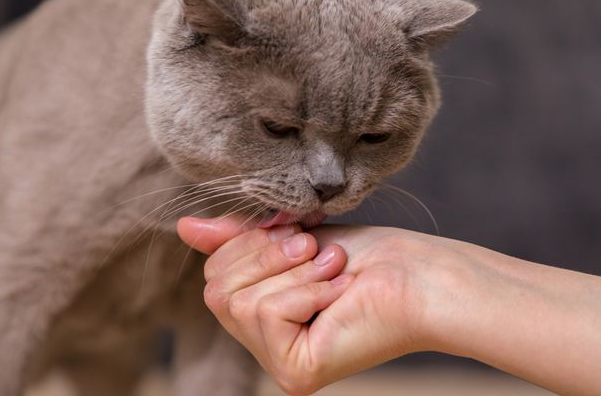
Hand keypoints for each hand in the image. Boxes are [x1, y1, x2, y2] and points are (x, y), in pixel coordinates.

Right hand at [177, 217, 450, 394]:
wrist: (416, 274)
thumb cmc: (364, 257)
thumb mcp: (287, 238)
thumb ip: (236, 239)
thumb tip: (184, 226)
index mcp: (261, 314)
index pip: (212, 276)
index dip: (249, 245)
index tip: (299, 235)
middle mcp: (265, 345)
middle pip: (215, 289)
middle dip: (268, 256)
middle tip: (318, 251)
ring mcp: (279, 363)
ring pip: (239, 302)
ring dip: (294, 272)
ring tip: (333, 271)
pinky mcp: (295, 372)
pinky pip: (265, 313)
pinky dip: (305, 290)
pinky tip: (340, 293)